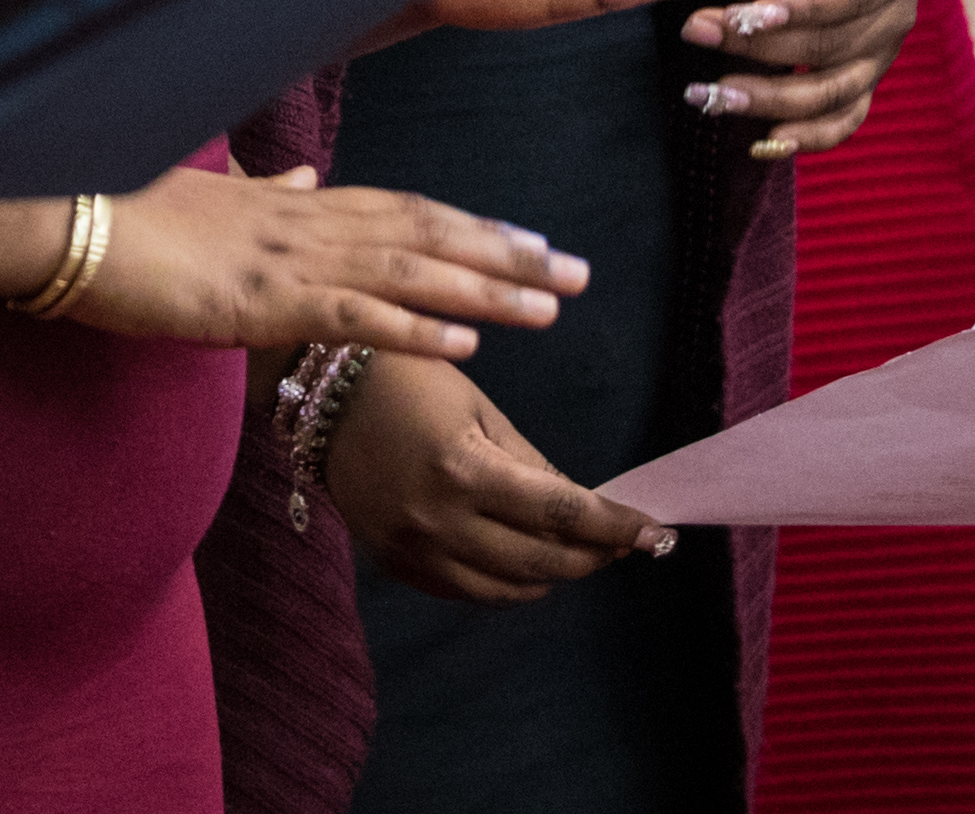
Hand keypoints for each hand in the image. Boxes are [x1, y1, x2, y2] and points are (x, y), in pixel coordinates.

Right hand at [64, 164, 582, 361]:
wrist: (63, 218)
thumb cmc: (121, 211)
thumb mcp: (204, 198)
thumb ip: (259, 195)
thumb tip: (295, 180)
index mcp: (292, 204)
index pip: (402, 209)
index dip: (471, 225)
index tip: (530, 239)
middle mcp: (303, 222)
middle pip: (425, 233)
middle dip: (505, 254)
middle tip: (578, 272)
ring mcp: (285, 259)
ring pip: (407, 271)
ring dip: (484, 289)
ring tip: (550, 307)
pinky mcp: (258, 299)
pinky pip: (352, 316)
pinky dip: (414, 329)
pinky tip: (466, 346)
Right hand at [324, 355, 666, 603]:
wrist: (318, 397)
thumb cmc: (406, 380)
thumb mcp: (478, 409)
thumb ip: (532, 465)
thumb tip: (582, 509)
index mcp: (463, 469)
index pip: (562, 514)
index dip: (616, 527)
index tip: (656, 531)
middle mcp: (439, 520)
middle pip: (544, 562)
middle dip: (596, 555)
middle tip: (626, 542)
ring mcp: (416, 550)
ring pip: (511, 590)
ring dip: (557, 574)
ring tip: (581, 551)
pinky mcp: (398, 565)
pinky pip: (471, 593)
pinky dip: (510, 584)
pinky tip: (528, 560)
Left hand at [682, 0, 919, 156]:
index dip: (800, 9)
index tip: (746, 14)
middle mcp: (898, 15)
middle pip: (833, 48)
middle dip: (761, 46)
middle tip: (692, 32)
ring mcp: (883, 56)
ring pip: (834, 95)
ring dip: (770, 101)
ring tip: (707, 97)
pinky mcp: (863, 81)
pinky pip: (843, 121)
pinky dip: (807, 138)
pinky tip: (758, 145)